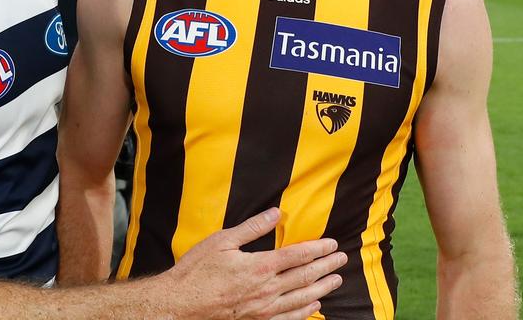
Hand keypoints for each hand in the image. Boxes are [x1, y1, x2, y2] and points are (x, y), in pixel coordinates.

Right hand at [162, 208, 345, 319]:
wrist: (181, 304)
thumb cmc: (197, 271)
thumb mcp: (222, 241)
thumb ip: (252, 227)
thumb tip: (275, 213)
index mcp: (260, 266)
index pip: (298, 255)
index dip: (318, 249)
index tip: (332, 244)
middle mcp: (267, 290)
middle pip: (305, 277)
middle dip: (326, 267)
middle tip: (342, 260)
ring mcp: (263, 309)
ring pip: (302, 299)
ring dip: (322, 288)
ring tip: (336, 281)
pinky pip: (288, 318)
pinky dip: (305, 312)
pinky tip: (314, 306)